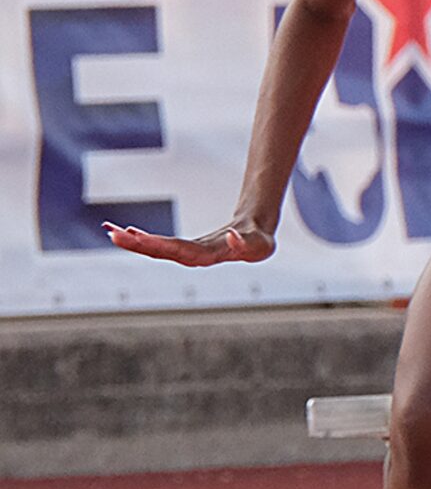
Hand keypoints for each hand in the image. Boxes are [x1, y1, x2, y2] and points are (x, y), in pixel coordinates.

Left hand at [104, 217, 275, 267]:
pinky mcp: (183, 247)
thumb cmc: (258, 243)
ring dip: (133, 242)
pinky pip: (158, 243)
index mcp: (209, 256)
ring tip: (111, 232)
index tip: (139, 238)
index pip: (180, 251)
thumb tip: (232, 236)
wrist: (255, 242)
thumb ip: (247, 243)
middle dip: (137, 244)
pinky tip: (126, 231)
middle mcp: (193, 257)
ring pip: (156, 249)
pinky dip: (141, 238)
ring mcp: (186, 253)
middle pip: (162, 252)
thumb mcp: (260, 243)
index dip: (160, 244)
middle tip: (114, 234)